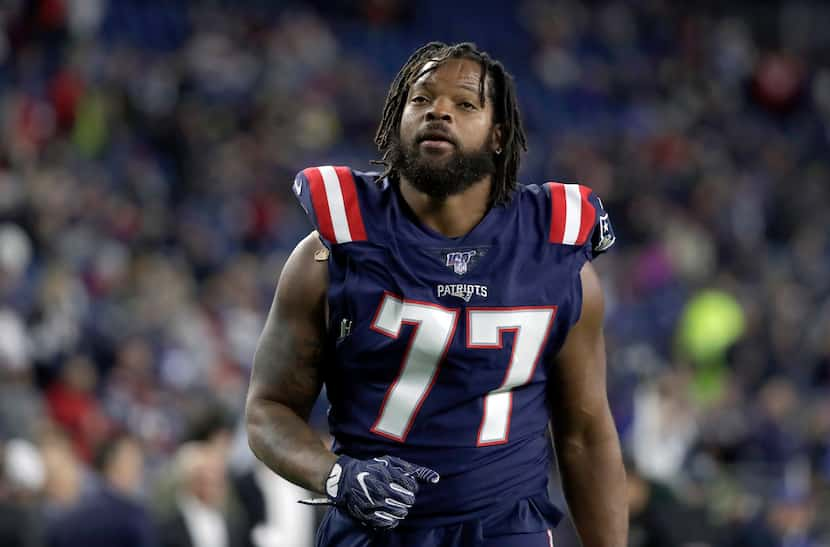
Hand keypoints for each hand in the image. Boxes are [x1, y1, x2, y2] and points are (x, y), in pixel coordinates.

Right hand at [322, 455, 439, 528]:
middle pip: (408, 501)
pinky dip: (391, 520)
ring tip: (395, 504)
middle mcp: (381, 488)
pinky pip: (388, 522)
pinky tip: (389, 513)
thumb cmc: (372, 468)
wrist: (346, 478)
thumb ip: (413, 470)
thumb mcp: (392, 462)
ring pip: (400, 513)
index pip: (412, 487)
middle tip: (401, 496)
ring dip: (401, 510)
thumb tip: (436, 479)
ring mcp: (374, 502)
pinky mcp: (368, 514)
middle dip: (407, 499)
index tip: (406, 487)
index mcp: (388, 474)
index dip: (411, 488)